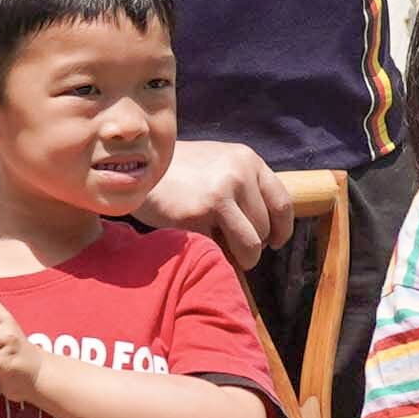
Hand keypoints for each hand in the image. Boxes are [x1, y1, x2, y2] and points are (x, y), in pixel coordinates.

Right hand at [141, 137, 286, 264]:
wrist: (135, 168)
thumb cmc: (178, 171)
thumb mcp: (218, 163)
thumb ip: (244, 184)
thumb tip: (269, 224)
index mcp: (247, 159)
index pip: (283, 202)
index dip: (282, 229)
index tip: (274, 241)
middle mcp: (238, 174)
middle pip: (266, 228)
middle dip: (254, 245)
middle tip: (237, 248)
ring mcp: (219, 194)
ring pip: (251, 245)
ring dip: (240, 257)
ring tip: (222, 252)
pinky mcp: (197, 215)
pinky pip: (221, 251)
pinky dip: (215, 257)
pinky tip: (200, 245)